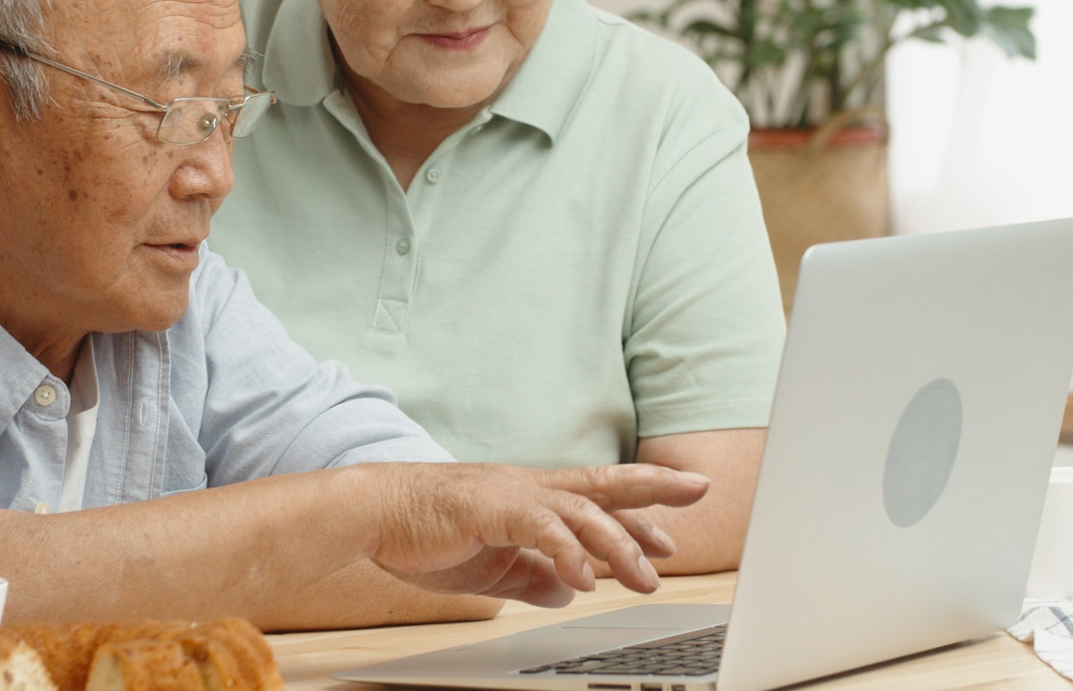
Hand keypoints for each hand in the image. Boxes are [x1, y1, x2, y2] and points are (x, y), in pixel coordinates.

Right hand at [367, 463, 708, 607]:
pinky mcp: (488, 507)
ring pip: (580, 508)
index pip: (596, 499)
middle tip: (698, 490)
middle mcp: (529, 487)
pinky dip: (565, 551)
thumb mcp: (495, 565)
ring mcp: (511, 493)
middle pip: (602, 483)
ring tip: (645, 574)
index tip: (672, 534)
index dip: (637, 513)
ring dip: (618, 542)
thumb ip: (533, 574)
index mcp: (532, 498)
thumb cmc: (428, 534)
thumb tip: (567, 589)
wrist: (375, 513)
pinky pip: (538, 527)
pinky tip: (582, 576)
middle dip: (653, 487)